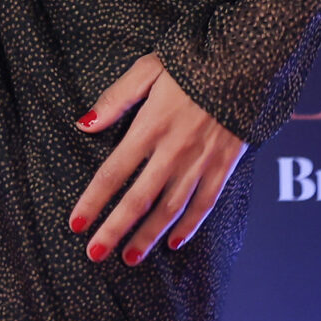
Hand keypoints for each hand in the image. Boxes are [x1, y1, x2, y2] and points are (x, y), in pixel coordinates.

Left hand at [68, 54, 247, 265]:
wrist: (244, 63)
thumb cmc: (191, 63)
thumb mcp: (147, 70)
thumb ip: (116, 99)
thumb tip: (84, 124)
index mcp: (150, 126)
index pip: (113, 173)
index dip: (93, 202)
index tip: (76, 224)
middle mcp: (173, 150)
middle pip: (138, 200)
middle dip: (115, 230)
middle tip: (95, 254)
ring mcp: (200, 162)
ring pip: (170, 210)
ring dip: (148, 237)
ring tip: (129, 258)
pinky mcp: (223, 166)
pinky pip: (204, 204)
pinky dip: (189, 227)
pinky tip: (173, 242)